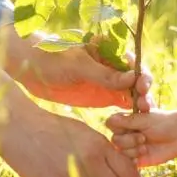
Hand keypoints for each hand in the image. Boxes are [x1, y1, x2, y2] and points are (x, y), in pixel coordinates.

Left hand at [0, 29, 154, 110]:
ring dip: (139, 105)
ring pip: (132, 94)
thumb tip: (131, 78)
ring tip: (143, 117)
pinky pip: (121, 106)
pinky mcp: (103, 97)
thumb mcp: (77, 65)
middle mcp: (113, 67)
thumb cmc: (52, 58)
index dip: (142, 74)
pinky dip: (129, 114)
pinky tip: (133, 125)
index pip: (133, 62)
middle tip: (146, 105)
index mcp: (109, 51)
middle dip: (143, 92)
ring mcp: (109, 83)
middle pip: (136, 80)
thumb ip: (103, 74)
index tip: (142, 85)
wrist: (30, 67)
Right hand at [105, 106, 176, 167]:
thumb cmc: (163, 123)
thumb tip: (108, 121)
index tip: (132, 126)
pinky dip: (134, 159)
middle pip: (114, 140)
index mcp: (126, 122)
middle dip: (129, 140)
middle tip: (143, 137)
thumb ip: (127, 121)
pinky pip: (127, 163)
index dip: (118, 127)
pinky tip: (144, 154)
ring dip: (133, 149)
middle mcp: (126, 134)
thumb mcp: (144, 120)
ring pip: (120, 152)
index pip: (110, 124)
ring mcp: (131, 147)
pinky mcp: (137, 160)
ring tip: (146, 146)